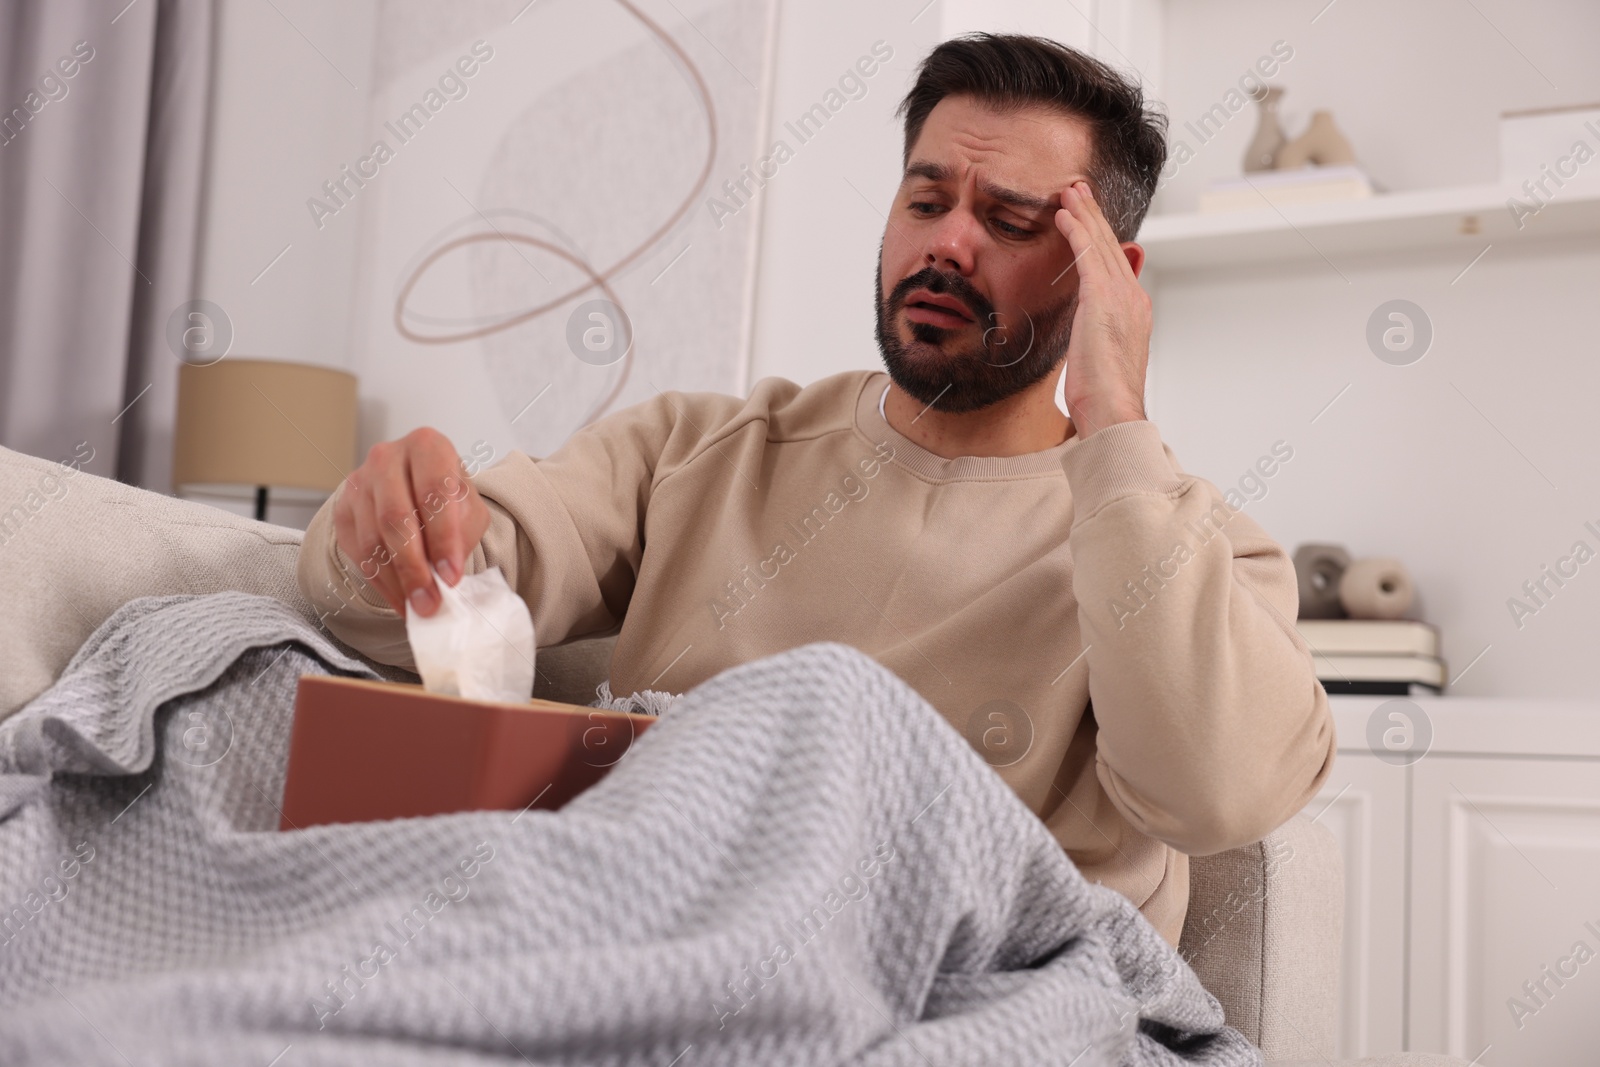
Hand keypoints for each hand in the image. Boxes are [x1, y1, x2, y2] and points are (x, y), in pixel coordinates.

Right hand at [331, 427, 489, 616]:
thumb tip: (444, 575)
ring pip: (374, 539)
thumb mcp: (468, 508)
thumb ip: (462, 532)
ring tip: (418, 607)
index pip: (435, 490)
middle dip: (415, 568)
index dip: (444, 537)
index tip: (451, 576)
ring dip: (397, 581)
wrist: (414, 490)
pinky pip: (358, 553)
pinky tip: (401, 598)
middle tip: (430, 602)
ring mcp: (359, 481)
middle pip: (397, 518)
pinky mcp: (342, 508)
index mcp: (427, 446)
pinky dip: (381, 582)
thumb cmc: (446, 498)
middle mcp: (387, 457)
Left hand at [1052, 180, 1150, 436]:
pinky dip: (1077, 230)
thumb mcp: (1098, 358)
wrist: (1113, 410)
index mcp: (1134, 311)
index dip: (1100, 239)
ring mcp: (1121, 296)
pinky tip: (1064, 214)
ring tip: (1070, 191)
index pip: (1115, 264)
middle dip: (1094, 216)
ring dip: (1084, 213)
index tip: (1087, 220)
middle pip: (1111, 246)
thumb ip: (1094, 334)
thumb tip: (1087, 326)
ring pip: (1101, 243)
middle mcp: (1132, 297)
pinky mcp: (1103, 298)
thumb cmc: (1102, 397)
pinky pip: (1088, 254)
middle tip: (1079, 190)